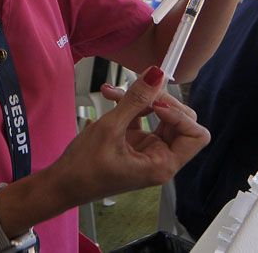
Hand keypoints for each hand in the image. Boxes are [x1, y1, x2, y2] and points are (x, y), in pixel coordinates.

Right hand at [46, 66, 209, 206]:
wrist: (61, 183)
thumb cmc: (84, 169)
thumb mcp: (111, 128)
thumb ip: (136, 99)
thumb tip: (156, 74)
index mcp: (163, 164)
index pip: (196, 136)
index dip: (180, 115)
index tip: (156, 105)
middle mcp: (160, 157)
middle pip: (181, 120)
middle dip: (161, 101)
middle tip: (140, 91)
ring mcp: (148, 148)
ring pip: (160, 114)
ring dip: (141, 99)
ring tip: (115, 92)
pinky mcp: (135, 141)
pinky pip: (141, 116)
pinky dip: (128, 104)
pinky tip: (109, 95)